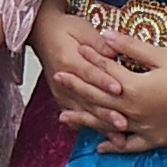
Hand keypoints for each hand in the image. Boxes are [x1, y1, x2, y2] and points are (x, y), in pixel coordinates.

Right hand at [33, 2, 124, 126]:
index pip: (89, 72)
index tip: (119, 90)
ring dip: (100, 125)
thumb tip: (114, 51)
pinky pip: (75, 115)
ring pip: (83, 112)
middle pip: (87, 98)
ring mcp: (61, 90)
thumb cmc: (65, 29)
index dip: (104, 81)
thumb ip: (99, 42)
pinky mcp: (61, 97)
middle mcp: (63, 78)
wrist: (42, 32)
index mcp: (69, 58)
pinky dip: (89, 126)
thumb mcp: (82, 28)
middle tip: (123, 123)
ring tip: (116, 138)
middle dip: (106, 113)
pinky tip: (101, 137)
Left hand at [51, 30, 166, 152]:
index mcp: (133, 86)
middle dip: (77, 86)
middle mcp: (132, 110)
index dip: (91, 57)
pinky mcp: (153, 140)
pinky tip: (100, 148)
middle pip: (98, 97)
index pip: (105, 70)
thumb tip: (106, 35)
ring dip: (84, 119)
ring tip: (63, 116)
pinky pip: (129, 146)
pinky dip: (113, 147)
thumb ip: (132, 47)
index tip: (76, 48)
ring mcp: (141, 128)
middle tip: (58, 77)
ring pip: (106, 123)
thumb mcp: (162, 56)